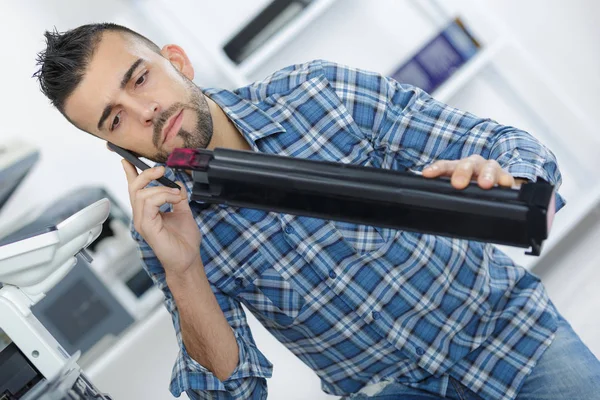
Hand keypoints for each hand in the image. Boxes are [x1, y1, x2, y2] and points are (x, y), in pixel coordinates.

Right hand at [122, 160, 200, 274]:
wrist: (188, 259)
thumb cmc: (184, 240)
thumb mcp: (183, 211)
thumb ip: (177, 197)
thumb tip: (177, 183)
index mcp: (148, 211)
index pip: (134, 189)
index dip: (130, 173)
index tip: (126, 159)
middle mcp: (141, 215)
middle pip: (134, 187)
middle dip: (146, 174)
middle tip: (162, 170)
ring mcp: (142, 222)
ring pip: (141, 193)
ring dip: (162, 189)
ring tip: (177, 194)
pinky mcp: (147, 227)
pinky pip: (149, 203)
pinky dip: (163, 196)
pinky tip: (175, 199)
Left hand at [422, 154, 524, 188]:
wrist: (492, 190)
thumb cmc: (468, 190)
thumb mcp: (455, 191)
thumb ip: (444, 195)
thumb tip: (428, 208)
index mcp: (457, 167)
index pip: (444, 166)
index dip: (436, 169)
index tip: (427, 174)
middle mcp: (473, 165)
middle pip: (467, 164)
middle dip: (462, 172)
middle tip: (458, 184)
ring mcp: (490, 169)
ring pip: (489, 167)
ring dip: (486, 174)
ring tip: (485, 184)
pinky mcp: (505, 178)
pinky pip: (506, 177)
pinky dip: (505, 180)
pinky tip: (504, 185)